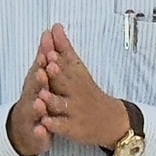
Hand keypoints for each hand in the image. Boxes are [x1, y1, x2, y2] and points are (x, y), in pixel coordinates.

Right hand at [5, 48, 51, 155]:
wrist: (23, 129)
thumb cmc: (35, 97)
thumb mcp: (39, 76)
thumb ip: (43, 56)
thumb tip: (48, 32)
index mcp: (34, 84)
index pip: (38, 71)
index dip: (41, 63)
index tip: (46, 54)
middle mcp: (30, 98)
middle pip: (33, 89)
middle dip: (37, 81)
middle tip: (42, 73)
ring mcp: (31, 117)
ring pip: (33, 111)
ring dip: (36, 107)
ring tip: (40, 103)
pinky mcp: (34, 134)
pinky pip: (36, 133)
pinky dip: (39, 132)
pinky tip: (42, 130)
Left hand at [36, 25, 131, 148]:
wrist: (113, 121)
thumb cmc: (89, 92)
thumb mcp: (79, 69)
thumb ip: (65, 48)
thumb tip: (54, 26)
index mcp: (76, 77)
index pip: (67, 65)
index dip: (59, 58)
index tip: (50, 51)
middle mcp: (76, 92)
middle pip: (66, 82)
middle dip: (57, 75)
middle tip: (49, 66)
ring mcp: (74, 111)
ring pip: (62, 105)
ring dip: (52, 100)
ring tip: (42, 95)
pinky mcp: (73, 128)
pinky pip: (62, 127)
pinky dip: (54, 124)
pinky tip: (45, 122)